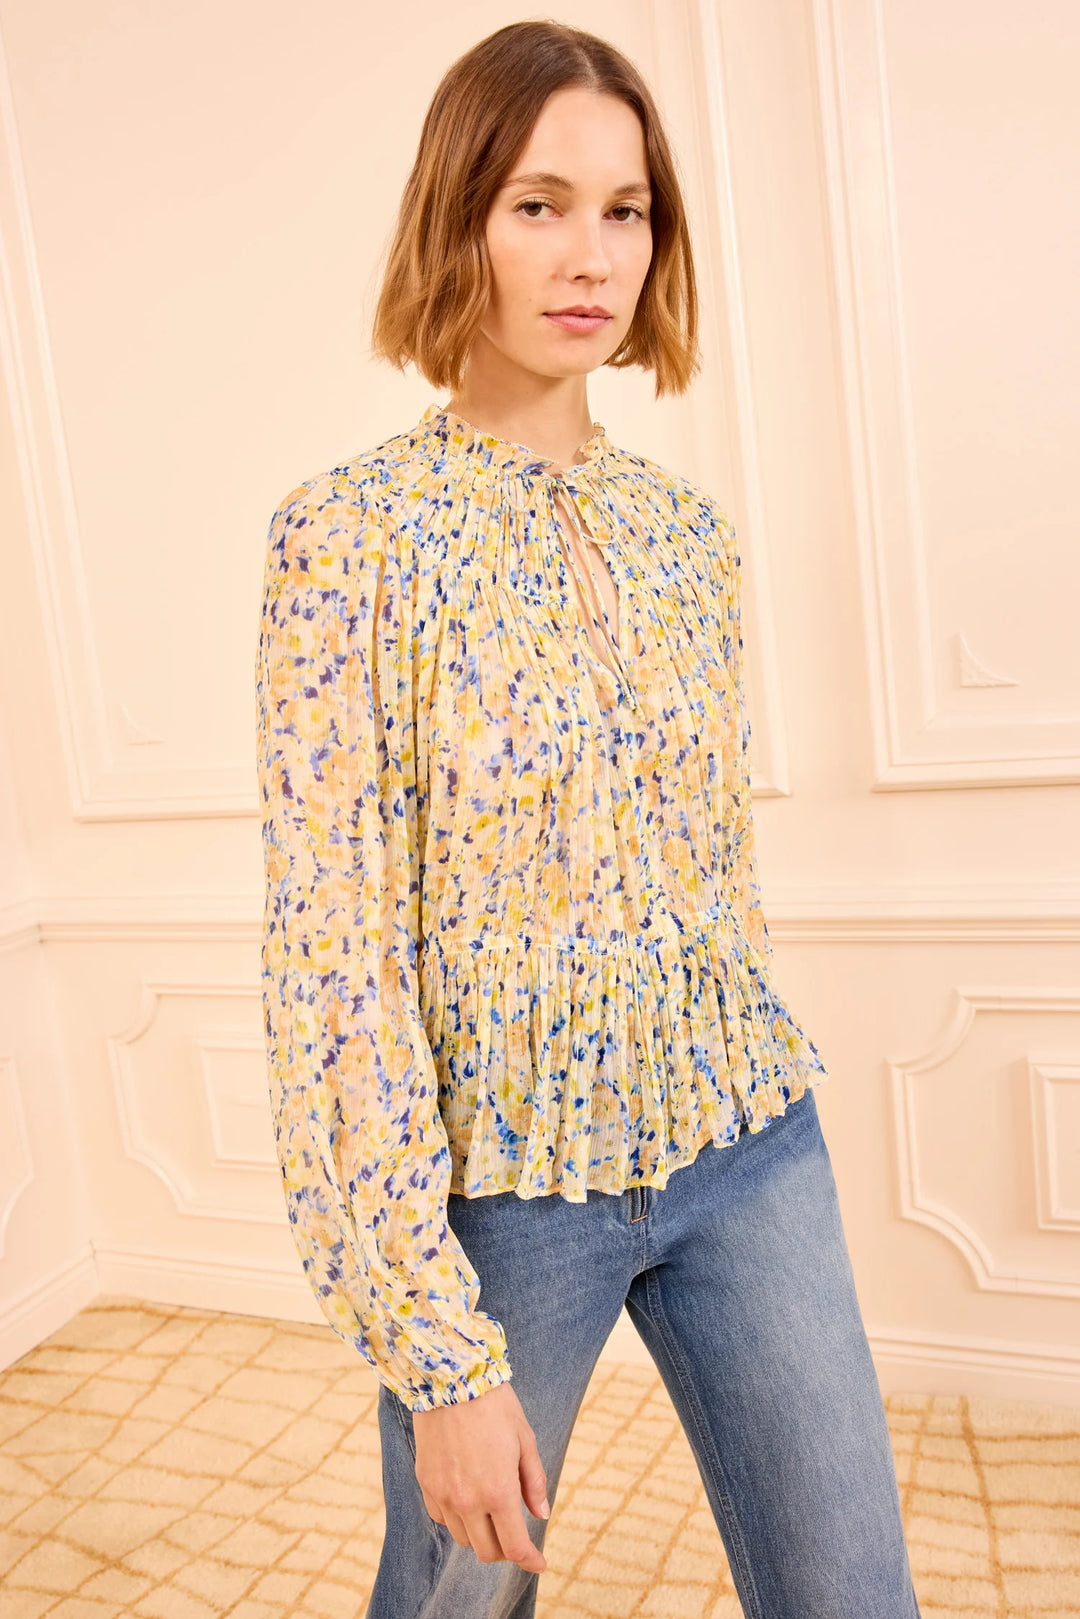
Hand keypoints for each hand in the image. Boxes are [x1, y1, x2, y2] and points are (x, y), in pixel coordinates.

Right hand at [413, 1380, 549, 1571]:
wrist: (450, 1378)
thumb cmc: (495, 1405)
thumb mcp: (524, 1439)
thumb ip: (534, 1481)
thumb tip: (541, 1514)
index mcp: (498, 1491)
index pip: (514, 1547)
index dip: (530, 1560)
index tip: (540, 1562)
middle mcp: (468, 1501)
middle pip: (487, 1551)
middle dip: (506, 1549)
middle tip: (516, 1532)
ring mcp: (443, 1494)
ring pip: (463, 1538)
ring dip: (481, 1534)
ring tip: (491, 1510)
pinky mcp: (425, 1484)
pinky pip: (442, 1518)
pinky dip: (457, 1518)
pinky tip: (467, 1498)